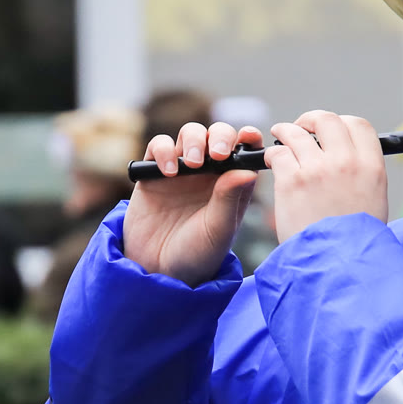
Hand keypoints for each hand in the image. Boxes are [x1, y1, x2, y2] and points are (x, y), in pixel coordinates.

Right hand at [123, 121, 265, 285]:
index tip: (248, 136)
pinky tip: (167, 172)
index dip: (249, 137)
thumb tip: (248, 171)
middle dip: (219, 136)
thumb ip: (229, 199)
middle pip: (217, 135)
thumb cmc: (196, 254)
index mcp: (232, 184)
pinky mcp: (153, 172)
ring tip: (192, 164)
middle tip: (217, 154)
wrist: (156, 269)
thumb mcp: (218, 229)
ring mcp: (181, 170)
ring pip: (190, 134)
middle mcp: (208, 173)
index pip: (245, 149)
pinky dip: (163, 150)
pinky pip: (158, 146)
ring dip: (193, 140)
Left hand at [267, 111, 387, 243]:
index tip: (329, 132)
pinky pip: (277, 153)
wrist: (337, 264)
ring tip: (279, 138)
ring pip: (296, 132)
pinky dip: (272, 155)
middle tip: (301, 128)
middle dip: (311, 120)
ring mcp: (317, 169)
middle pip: (327, 120)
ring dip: (285, 132)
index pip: (358, 125)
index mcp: (371, 166)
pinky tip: (272, 162)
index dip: (341, 123)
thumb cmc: (354, 241)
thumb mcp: (374, 202)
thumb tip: (351, 158)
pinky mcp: (291, 180)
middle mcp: (346, 162)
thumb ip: (363, 174)